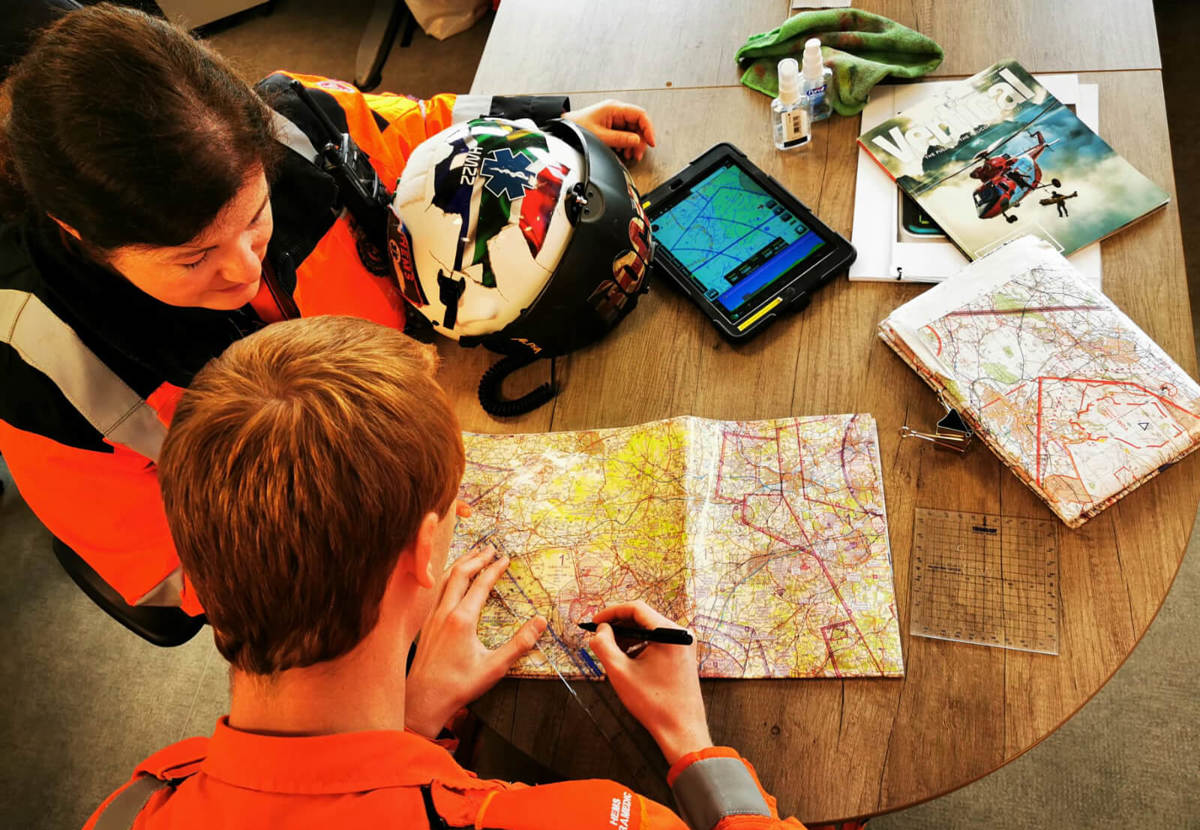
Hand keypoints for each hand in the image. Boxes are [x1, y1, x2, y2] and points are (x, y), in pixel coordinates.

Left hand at [405, 546, 546, 738]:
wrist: (423, 700)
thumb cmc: (459, 686)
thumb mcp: (495, 667)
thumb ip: (520, 644)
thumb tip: (540, 622)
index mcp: (462, 619)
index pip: (481, 584)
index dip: (494, 568)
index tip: (505, 558)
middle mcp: (445, 612)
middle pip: (459, 573)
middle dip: (476, 557)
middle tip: (490, 547)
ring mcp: (432, 617)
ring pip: (444, 579)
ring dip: (460, 564)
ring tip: (472, 555)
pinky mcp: (425, 624)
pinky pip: (436, 591)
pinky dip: (448, 577)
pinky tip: (451, 581)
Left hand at [563, 99, 656, 161]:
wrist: (565, 129)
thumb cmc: (577, 127)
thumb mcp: (600, 136)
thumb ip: (620, 139)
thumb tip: (636, 141)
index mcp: (614, 108)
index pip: (640, 115)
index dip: (648, 129)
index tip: (650, 142)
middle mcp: (616, 111)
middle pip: (638, 124)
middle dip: (640, 140)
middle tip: (637, 153)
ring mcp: (614, 117)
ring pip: (633, 130)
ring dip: (633, 144)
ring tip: (629, 154)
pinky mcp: (612, 125)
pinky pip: (625, 133)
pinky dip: (627, 144)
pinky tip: (623, 151)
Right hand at [587, 601, 711, 764]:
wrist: (681, 730)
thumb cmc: (653, 703)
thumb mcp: (620, 672)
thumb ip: (604, 645)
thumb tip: (600, 630)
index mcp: (669, 632)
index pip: (636, 608)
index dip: (611, 612)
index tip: (594, 622)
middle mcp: (680, 634)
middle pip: (643, 618)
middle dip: (618, 625)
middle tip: (599, 636)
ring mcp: (683, 645)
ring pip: (649, 630)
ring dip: (628, 637)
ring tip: (610, 651)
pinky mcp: (682, 655)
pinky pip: (657, 641)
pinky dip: (640, 646)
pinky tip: (626, 660)